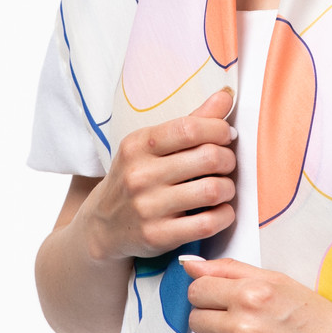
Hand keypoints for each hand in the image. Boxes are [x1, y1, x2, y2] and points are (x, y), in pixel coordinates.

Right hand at [79, 89, 236, 261]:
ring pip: (212, 190)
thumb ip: (191, 121)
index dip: (219, 130)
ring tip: (224, 188)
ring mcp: (147, 207)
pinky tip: (221, 211)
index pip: (191, 128)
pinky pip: (207, 224)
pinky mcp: (157, 236)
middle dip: (229, 160)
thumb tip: (226, 96)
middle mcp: (140, 175)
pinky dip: (224, 216)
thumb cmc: (136, 177)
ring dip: (228, 188)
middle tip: (227, 164)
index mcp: (139, 145)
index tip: (226, 137)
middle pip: (208, 157)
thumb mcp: (151, 146)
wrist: (102, 226)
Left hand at [182, 256, 331, 332]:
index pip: (197, 290)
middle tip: (241, 323)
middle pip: (196, 319)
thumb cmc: (313, 317)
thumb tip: (189, 265)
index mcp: (251, 294)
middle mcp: (244, 327)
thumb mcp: (277, 281)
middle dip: (214, 318)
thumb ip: (230, 270)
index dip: (209, 294)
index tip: (224, 300)